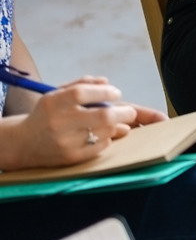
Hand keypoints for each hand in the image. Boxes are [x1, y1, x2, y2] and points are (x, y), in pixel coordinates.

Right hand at [12, 84, 139, 168]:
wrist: (22, 143)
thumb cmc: (47, 114)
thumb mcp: (56, 94)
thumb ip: (81, 84)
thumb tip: (106, 82)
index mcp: (53, 103)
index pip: (83, 93)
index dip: (105, 92)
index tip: (116, 93)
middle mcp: (58, 122)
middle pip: (104, 115)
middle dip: (124, 112)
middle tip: (129, 112)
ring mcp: (65, 142)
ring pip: (106, 131)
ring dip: (116, 125)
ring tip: (113, 122)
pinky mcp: (71, 158)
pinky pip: (101, 146)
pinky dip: (107, 138)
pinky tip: (101, 135)